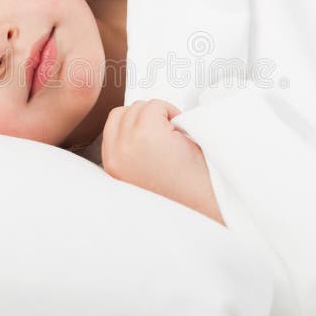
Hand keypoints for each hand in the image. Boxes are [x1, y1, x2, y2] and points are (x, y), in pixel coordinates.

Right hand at [101, 99, 224, 225]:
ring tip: (176, 140)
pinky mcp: (148, 133)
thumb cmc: (184, 196)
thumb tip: (135, 124)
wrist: (204, 210)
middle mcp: (115, 155)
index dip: (137, 124)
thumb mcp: (142, 174)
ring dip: (160, 116)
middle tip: (170, 138)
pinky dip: (172, 113)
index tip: (156, 136)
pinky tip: (183, 136)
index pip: (113, 125)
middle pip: (125, 113)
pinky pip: (156, 105)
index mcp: (112, 166)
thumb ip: (130, 151)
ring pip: (140, 107)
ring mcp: (129, 143)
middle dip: (148, 119)